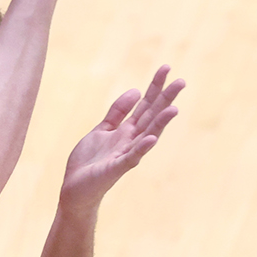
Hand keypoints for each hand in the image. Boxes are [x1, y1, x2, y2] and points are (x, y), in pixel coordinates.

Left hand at [60, 66, 181, 207]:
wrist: (75, 189)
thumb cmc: (89, 161)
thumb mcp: (102, 129)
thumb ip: (118, 112)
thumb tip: (136, 90)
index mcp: (127, 130)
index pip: (146, 105)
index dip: (155, 87)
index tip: (166, 68)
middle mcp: (131, 141)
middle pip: (151, 116)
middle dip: (165, 99)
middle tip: (181, 81)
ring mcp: (125, 155)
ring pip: (147, 135)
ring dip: (160, 123)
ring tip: (173, 109)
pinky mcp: (115, 169)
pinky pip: (131, 157)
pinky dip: (142, 148)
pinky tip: (151, 138)